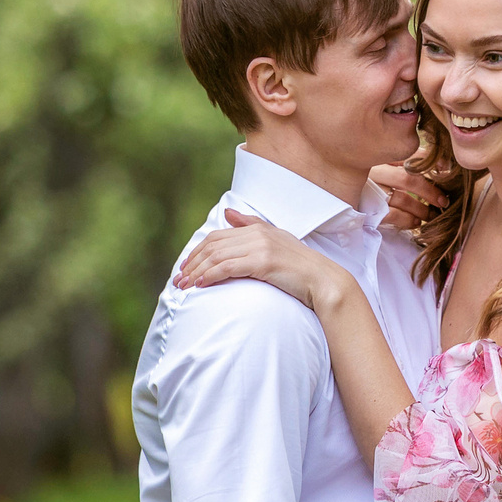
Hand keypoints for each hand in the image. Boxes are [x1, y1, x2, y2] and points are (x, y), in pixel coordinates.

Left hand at [171, 210, 343, 306]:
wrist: (323, 281)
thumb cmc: (300, 267)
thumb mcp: (276, 241)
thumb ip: (251, 226)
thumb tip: (227, 214)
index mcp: (258, 228)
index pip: (217, 237)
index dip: (197, 252)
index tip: (186, 268)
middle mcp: (257, 234)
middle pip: (213, 246)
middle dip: (192, 263)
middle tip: (178, 280)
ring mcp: (260, 247)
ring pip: (216, 257)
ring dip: (196, 273)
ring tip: (184, 287)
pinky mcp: (263, 263)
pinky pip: (227, 268)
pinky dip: (210, 276)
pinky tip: (201, 286)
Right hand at [370, 163, 450, 235]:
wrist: (340, 196)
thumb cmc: (366, 178)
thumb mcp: (383, 163)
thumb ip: (406, 160)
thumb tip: (443, 165)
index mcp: (380, 156)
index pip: (408, 155)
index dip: (430, 161)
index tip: (446, 169)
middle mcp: (374, 172)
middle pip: (408, 179)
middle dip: (430, 191)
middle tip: (443, 200)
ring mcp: (370, 191)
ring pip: (402, 198)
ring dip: (421, 209)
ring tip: (432, 215)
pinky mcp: (366, 209)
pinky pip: (392, 215)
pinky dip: (407, 220)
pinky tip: (415, 222)